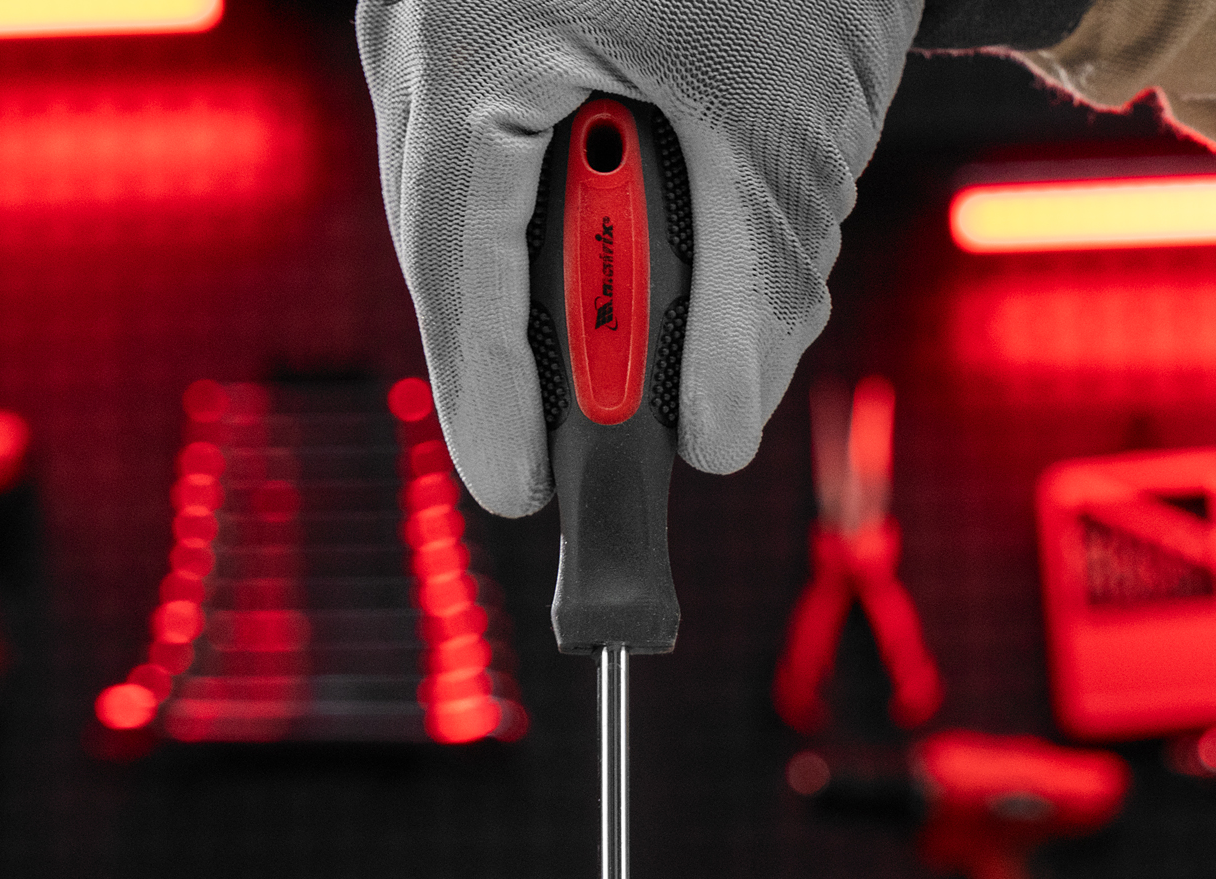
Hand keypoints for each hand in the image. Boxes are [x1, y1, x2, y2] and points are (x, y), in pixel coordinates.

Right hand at [356, 0, 922, 515]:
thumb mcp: (785, 117)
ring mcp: (458, 2)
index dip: (494, 406)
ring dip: (590, 257)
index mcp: (466, 52)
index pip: (462, 280)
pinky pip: (531, 121)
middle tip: (616, 428)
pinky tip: (673, 188)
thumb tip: (714, 432)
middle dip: (555, 339)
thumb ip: (752, 296)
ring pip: (505, 186)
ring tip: (686, 293)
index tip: (529, 494)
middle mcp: (430, 26)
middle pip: (471, 244)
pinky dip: (602, 182)